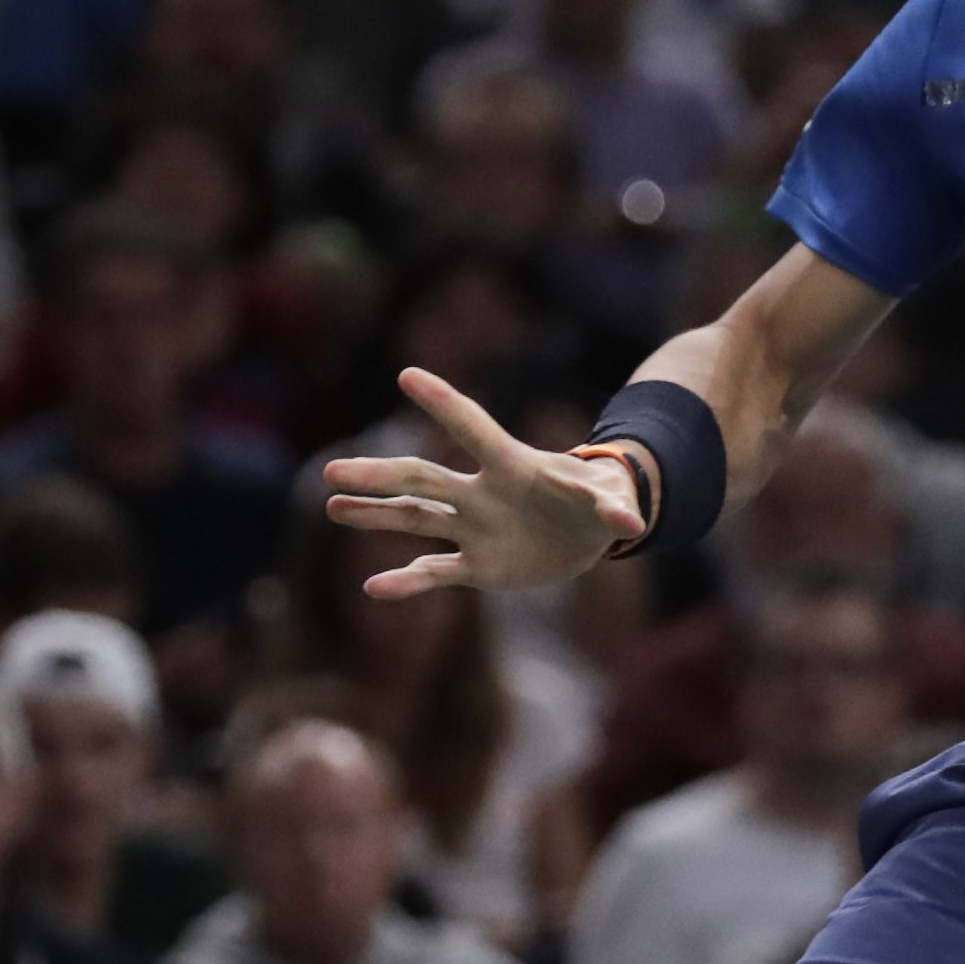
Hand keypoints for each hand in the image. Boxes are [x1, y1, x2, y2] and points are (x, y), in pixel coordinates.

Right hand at [321, 368, 651, 596]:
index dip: (444, 404)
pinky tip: (375, 588)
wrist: (590, 535)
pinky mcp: (479, 565)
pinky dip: (409, 581)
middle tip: (332, 472)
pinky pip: (437, 572)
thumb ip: (617, 506)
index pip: (474, 428)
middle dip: (381, 476)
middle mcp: (483, 492)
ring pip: (417, 518)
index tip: (407, 374)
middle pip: (424, 478)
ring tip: (333, 507)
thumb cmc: (601, 499)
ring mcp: (475, 528)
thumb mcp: (614, 499)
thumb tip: (632, 521)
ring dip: (377, 515)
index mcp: (513, 464)